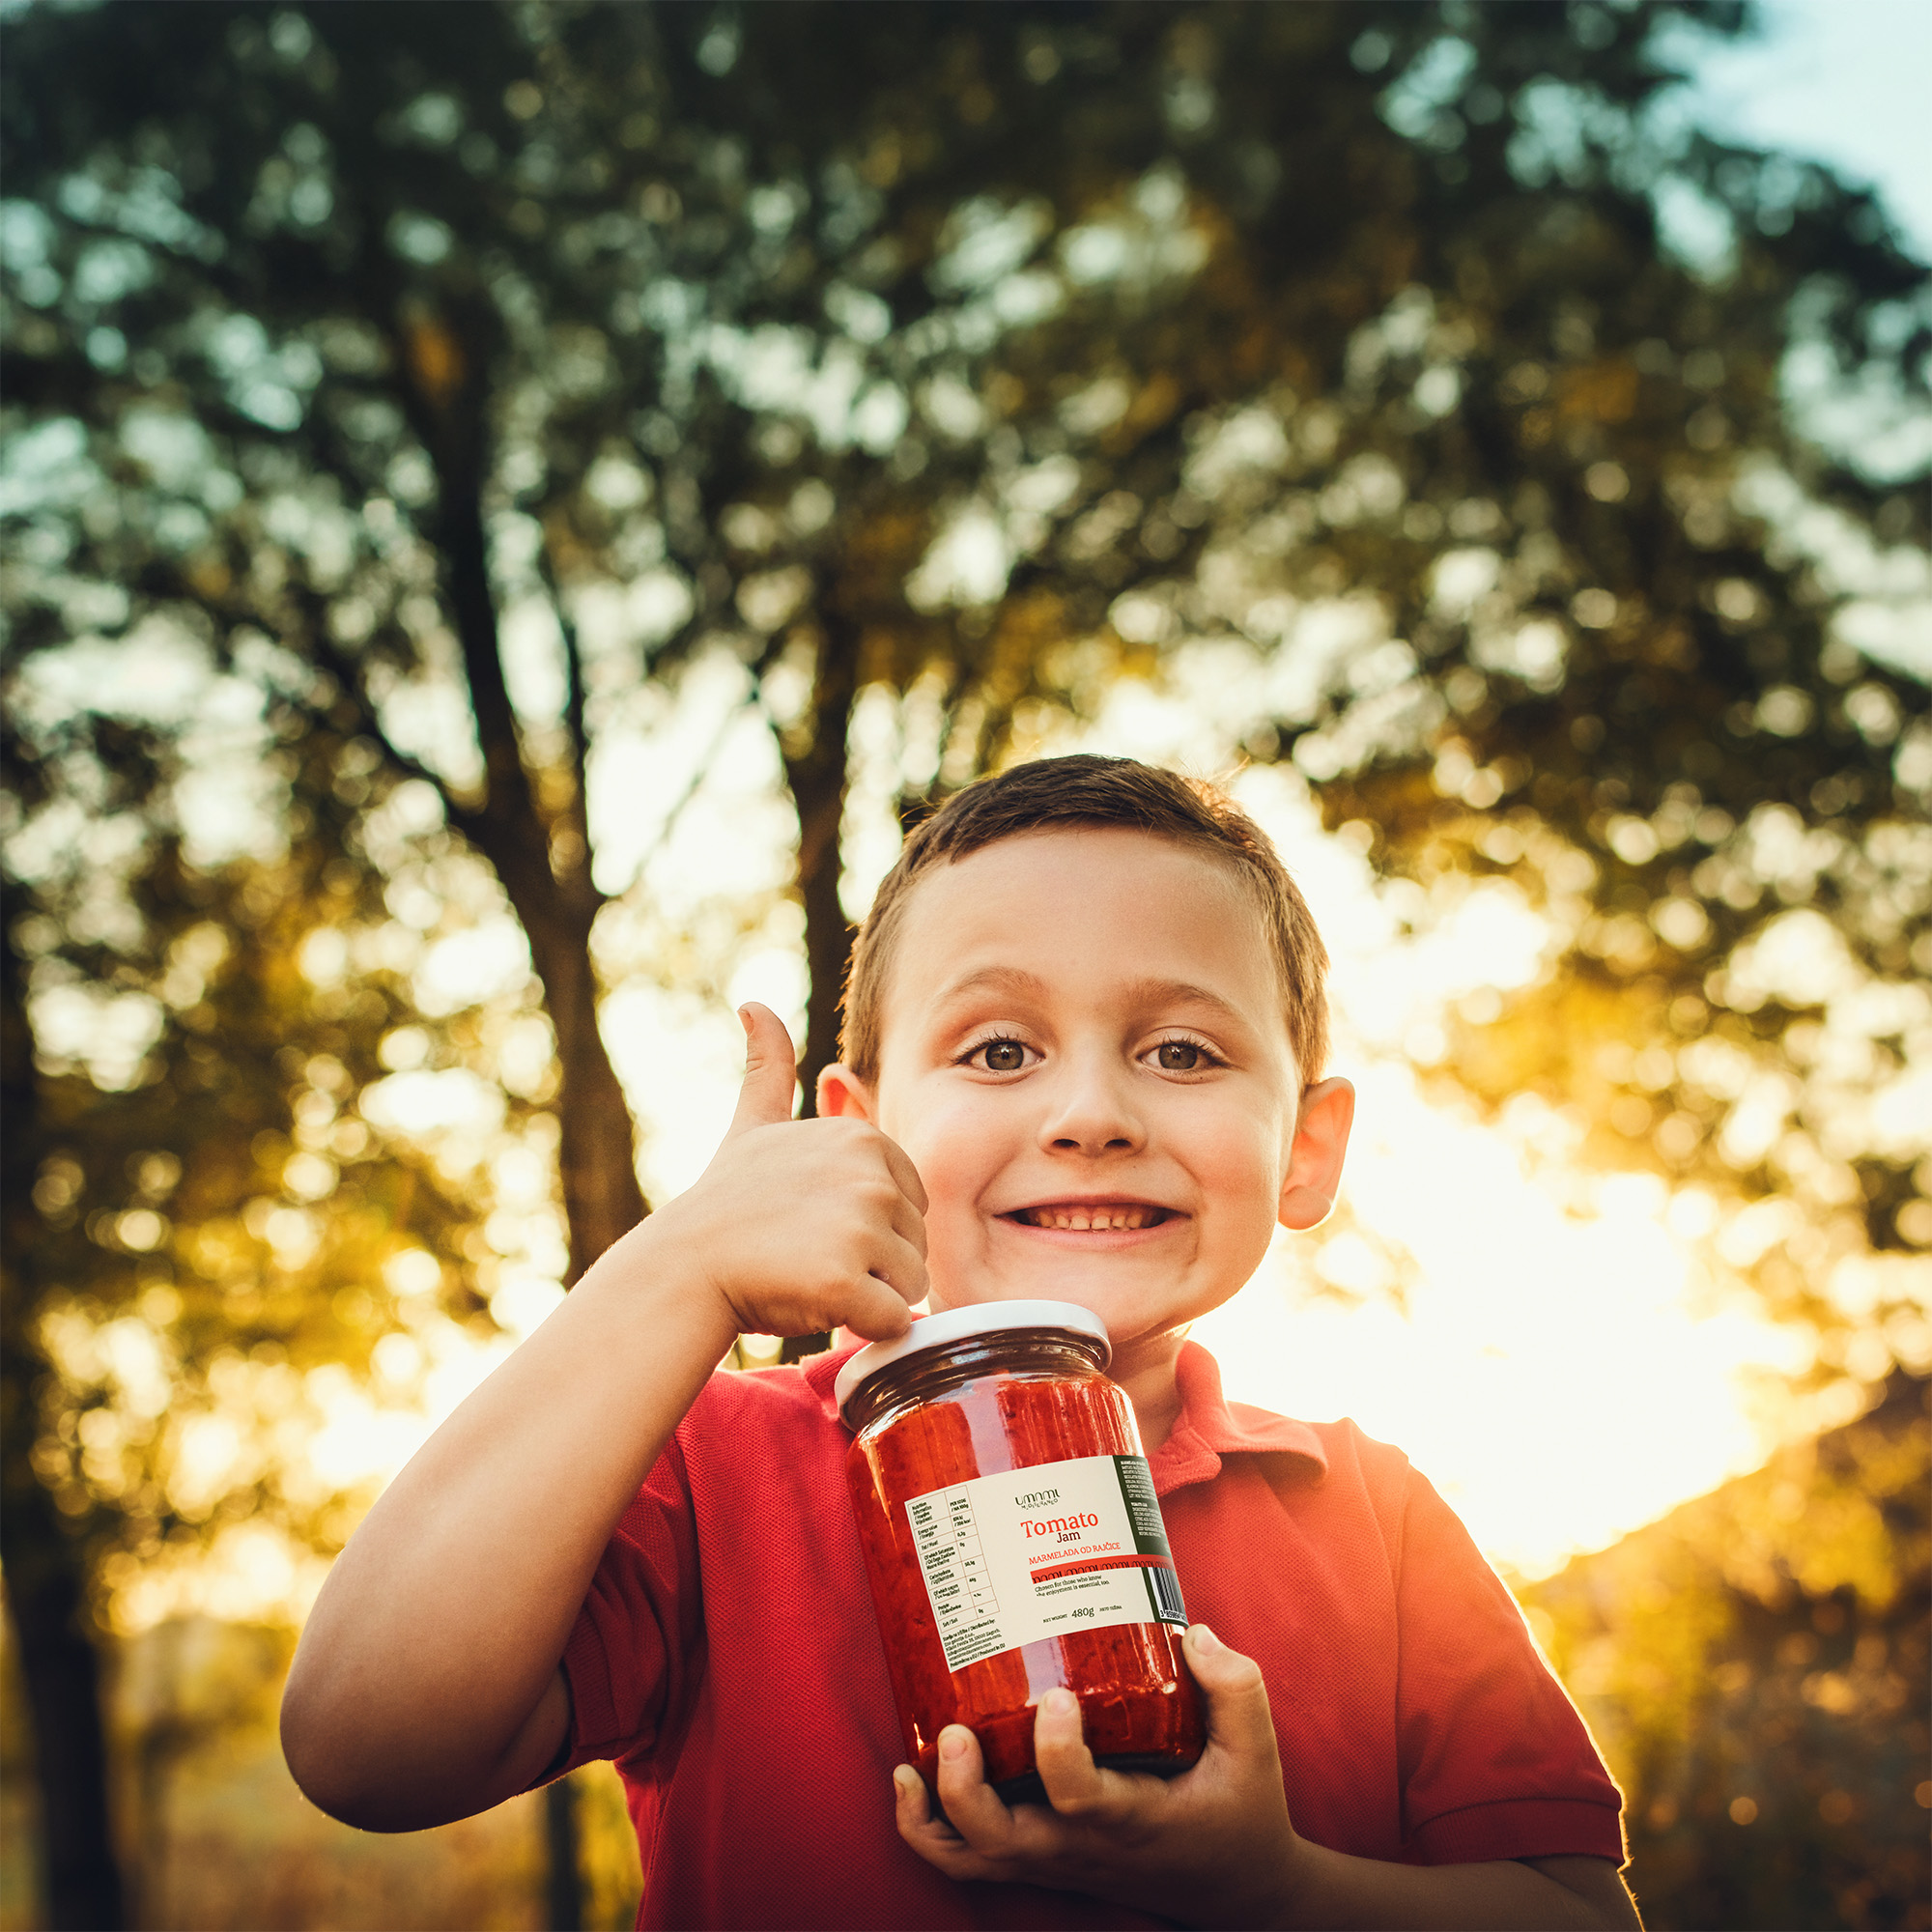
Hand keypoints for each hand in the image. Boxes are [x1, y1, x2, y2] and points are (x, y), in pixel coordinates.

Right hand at [649, 1002, 927, 1343]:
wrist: (684, 1268)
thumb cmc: (724, 1207)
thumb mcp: (754, 1127)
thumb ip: (769, 1068)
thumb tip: (753, 1004)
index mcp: (865, 1139)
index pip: (910, 1206)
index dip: (868, 1228)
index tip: (814, 1225)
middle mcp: (872, 1175)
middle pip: (915, 1245)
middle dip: (871, 1264)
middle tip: (808, 1256)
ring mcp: (862, 1226)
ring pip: (909, 1286)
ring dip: (867, 1297)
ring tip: (810, 1279)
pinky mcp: (848, 1279)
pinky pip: (892, 1322)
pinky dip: (863, 1329)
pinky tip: (818, 1306)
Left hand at [895, 1624, 1300, 1928]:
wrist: (1233, 1890)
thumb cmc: (1239, 1813)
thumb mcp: (1255, 1752)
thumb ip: (1235, 1689)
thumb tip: (1194, 1633)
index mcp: (1131, 1818)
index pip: (1078, 1796)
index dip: (1057, 1751)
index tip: (1058, 1695)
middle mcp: (1080, 1844)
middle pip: (1000, 1839)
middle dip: (966, 1790)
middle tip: (959, 1727)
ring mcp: (1054, 1857)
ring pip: (971, 1856)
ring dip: (935, 1811)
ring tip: (920, 1752)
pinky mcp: (1039, 1856)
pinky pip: (967, 1860)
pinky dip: (927, 1829)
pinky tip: (912, 1777)